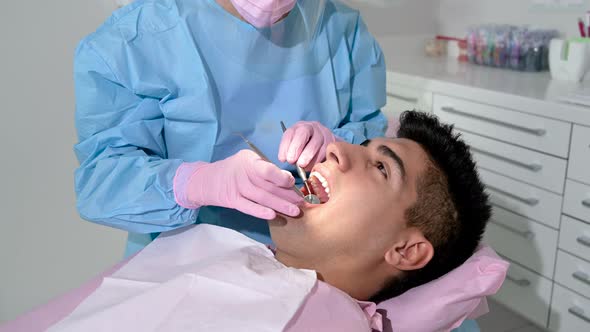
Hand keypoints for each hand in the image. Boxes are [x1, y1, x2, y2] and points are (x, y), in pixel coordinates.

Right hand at [183, 150, 302, 219]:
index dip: (281, 177)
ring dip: (280, 205)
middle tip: (302, 202)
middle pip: (267, 186)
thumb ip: (264, 168)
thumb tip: (288, 181)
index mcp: (248, 160)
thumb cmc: (234, 169)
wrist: (206, 179)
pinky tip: (273, 216)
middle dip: (287, 195)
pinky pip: (248, 207)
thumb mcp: (247, 161)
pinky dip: (260, 212)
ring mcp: (236, 188)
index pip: (266, 169)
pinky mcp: (232, 200)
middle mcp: (242, 173)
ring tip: (295, 211)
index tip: (293, 184)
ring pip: (261, 198)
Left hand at [278, 121, 336, 169]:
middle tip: (292, 161)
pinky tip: (312, 166)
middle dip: (296, 148)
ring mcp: (324, 134)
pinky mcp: (332, 143)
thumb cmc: (306, 146)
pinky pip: (325, 152)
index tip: (283, 159)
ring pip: (316, 144)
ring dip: (308, 157)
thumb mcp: (295, 144)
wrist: (325, 142)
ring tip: (302, 166)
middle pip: (303, 133)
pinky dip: (317, 161)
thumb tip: (284, 159)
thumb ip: (288, 150)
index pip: (290, 133)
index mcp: (299, 127)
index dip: (285, 146)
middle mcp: (312, 127)